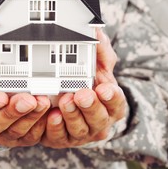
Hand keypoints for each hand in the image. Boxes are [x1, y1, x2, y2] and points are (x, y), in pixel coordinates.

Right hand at [0, 27, 50, 147]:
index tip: (0, 96)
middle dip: (13, 112)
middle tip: (29, 99)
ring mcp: (0, 134)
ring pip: (15, 131)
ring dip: (30, 118)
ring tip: (43, 103)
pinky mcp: (18, 138)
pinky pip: (30, 136)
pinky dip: (41, 126)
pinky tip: (51, 114)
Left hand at [41, 29, 126, 147]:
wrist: (63, 99)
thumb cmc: (86, 83)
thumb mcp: (96, 65)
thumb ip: (99, 49)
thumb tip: (96, 30)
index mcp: (111, 104)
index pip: (116, 102)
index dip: (111, 97)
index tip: (104, 88)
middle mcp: (99, 121)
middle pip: (99, 119)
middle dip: (90, 107)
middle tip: (81, 94)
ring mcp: (82, 132)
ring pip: (80, 129)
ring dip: (72, 116)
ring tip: (65, 102)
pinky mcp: (62, 138)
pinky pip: (60, 137)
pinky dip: (56, 128)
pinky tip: (51, 116)